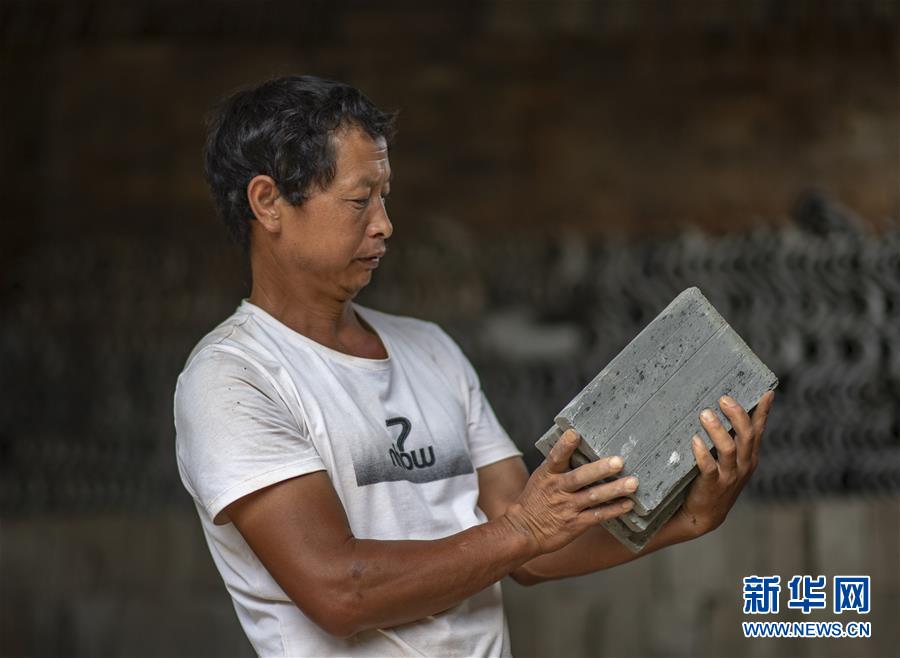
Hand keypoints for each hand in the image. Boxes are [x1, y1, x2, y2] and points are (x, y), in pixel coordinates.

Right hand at [503, 429, 637, 555]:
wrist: (525, 530)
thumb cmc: (536, 499)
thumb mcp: (541, 478)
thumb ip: (558, 465)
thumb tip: (577, 441)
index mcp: (547, 475)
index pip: (555, 457)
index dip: (564, 445)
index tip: (574, 433)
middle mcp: (558, 489)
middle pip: (580, 477)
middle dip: (600, 469)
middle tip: (619, 461)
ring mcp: (567, 507)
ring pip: (593, 496)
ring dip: (614, 489)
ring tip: (632, 483)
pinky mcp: (575, 523)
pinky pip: (598, 515)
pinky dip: (614, 510)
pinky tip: (628, 504)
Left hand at [678, 390, 774, 536]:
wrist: (703, 513)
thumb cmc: (713, 478)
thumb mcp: (727, 458)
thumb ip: (729, 437)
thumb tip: (719, 408)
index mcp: (749, 455)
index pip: (758, 429)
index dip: (763, 411)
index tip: (766, 392)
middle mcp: (744, 464)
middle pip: (746, 436)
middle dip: (737, 415)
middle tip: (723, 398)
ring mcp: (729, 475)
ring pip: (729, 449)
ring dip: (717, 430)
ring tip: (705, 414)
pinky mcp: (712, 485)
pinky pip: (709, 468)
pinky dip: (703, 453)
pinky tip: (695, 440)